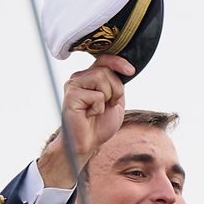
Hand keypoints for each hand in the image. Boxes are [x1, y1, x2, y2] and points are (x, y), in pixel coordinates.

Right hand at [38, 53, 134, 187]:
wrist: (87, 143)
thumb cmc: (100, 124)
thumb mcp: (115, 101)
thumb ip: (117, 84)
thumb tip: (124, 69)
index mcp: (89, 77)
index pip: (104, 60)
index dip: (118, 62)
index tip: (131, 71)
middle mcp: (79, 77)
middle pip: (106, 70)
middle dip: (116, 89)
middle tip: (110, 105)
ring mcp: (73, 85)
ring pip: (101, 78)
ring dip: (107, 97)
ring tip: (98, 110)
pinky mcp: (71, 95)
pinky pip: (96, 95)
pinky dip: (99, 108)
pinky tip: (89, 115)